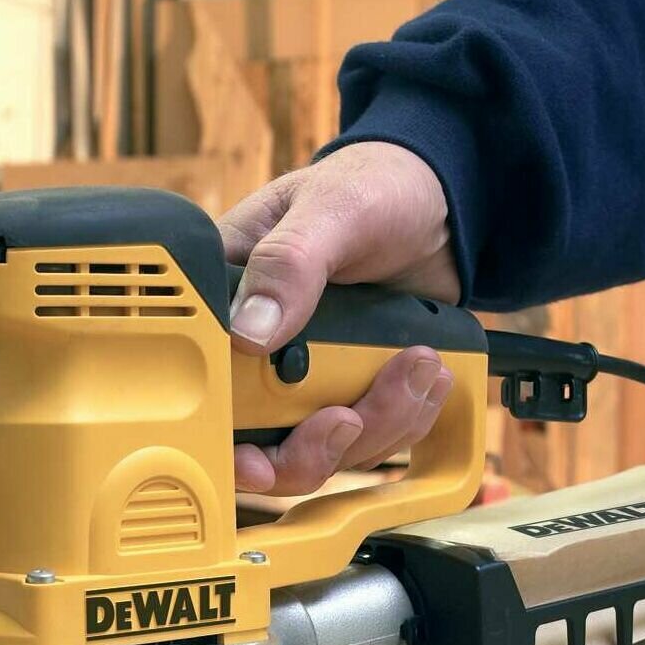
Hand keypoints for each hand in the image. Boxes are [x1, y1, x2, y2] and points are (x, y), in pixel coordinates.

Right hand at [220, 143, 462, 494]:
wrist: (442, 203)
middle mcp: (257, 352)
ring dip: (378, 423)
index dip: (225, 441)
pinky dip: (405, 418)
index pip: (203, 390)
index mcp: (227, 302)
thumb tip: (248, 335)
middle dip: (317, 444)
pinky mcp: (353, 390)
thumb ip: (288, 264)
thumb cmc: (373, 186)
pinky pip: (371, 438)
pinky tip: (426, 377)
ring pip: (323, 449)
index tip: (259, 458)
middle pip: (262, 445)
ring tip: (416, 366)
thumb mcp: (331, 210)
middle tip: (354, 415)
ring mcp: (307, 379)